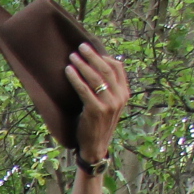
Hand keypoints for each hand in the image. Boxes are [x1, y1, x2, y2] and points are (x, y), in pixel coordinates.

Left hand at [69, 43, 127, 160]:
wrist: (96, 146)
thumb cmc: (98, 123)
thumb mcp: (109, 104)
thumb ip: (108, 88)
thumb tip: (98, 66)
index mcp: (125, 93)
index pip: (118, 68)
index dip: (104, 57)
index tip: (91, 50)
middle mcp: (119, 97)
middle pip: (106, 69)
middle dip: (92, 56)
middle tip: (80, 47)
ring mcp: (109, 104)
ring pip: (95, 78)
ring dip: (82, 64)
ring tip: (72, 56)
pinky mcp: (96, 110)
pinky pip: (84, 90)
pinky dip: (75, 78)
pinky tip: (68, 71)